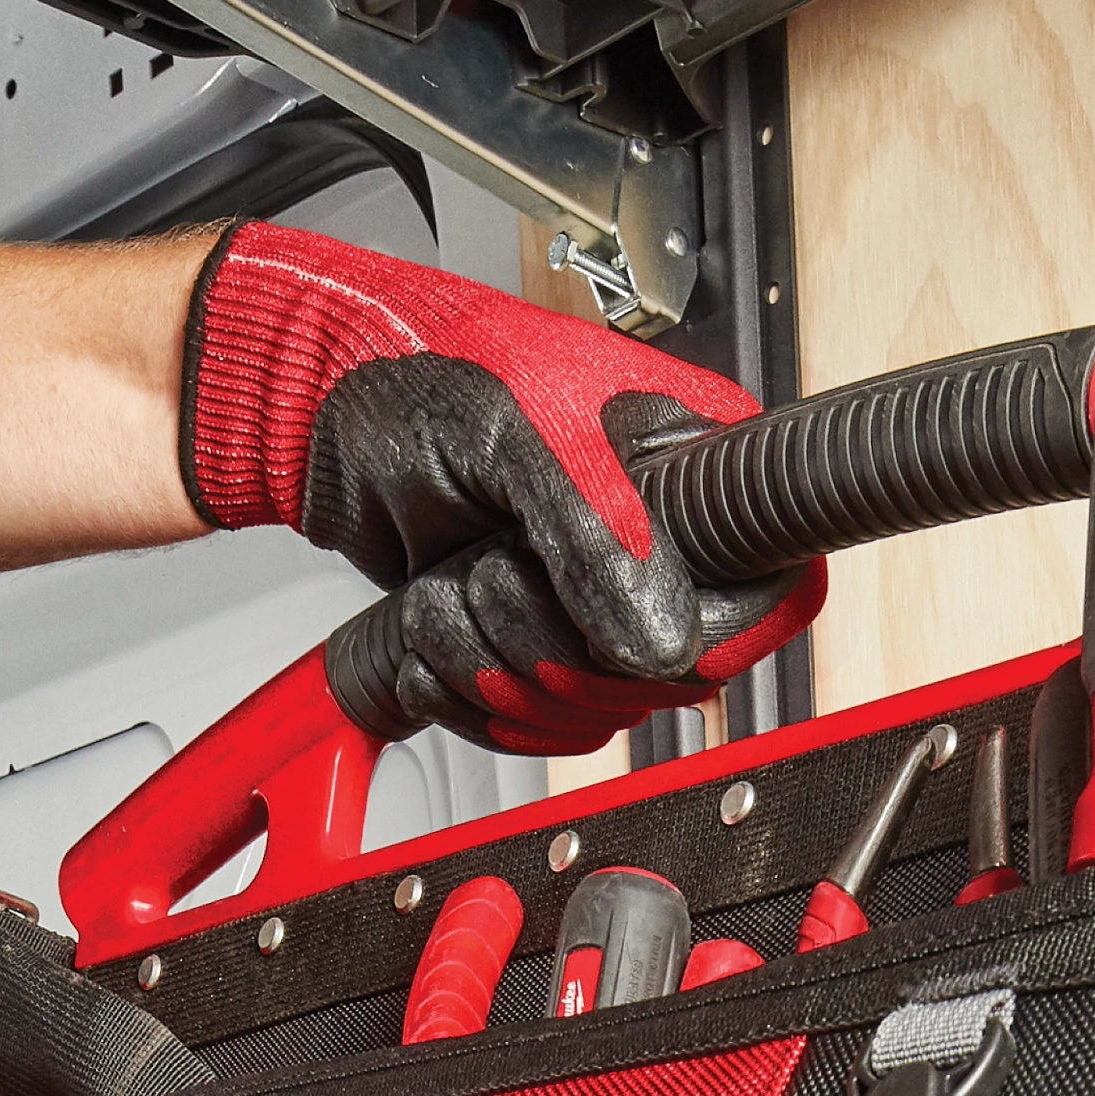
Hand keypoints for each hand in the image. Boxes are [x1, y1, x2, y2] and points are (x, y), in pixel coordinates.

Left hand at [178, 222, 821, 752]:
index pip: (775, 593)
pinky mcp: (533, 646)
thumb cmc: (418, 368)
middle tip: (497, 574)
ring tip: (453, 584)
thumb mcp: (518, 430)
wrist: (319, 407)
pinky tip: (436, 627)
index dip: (716, 633)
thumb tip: (660, 641)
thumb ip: (595, 531)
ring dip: (496, 666)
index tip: (632, 627)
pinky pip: (531, 727)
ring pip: (594, 713)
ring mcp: (594, 603)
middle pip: (672, 679)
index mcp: (694, 465)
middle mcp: (659, 543)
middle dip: (559, 648)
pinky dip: (464, 692)